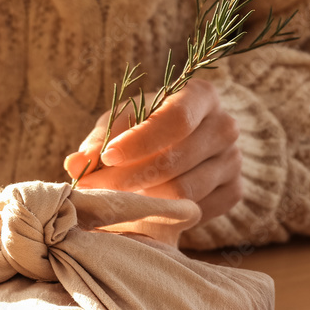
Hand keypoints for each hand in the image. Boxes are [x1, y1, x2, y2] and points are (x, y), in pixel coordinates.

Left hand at [63, 79, 242, 223]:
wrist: (187, 145)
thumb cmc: (147, 126)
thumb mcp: (122, 122)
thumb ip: (99, 139)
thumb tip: (75, 164)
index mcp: (200, 96)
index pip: (175, 119)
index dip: (139, 142)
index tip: (107, 157)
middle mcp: (224, 126)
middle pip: (176, 160)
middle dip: (127, 178)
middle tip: (93, 188)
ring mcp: (233, 161)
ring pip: (184, 192)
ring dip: (141, 199)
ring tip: (113, 197)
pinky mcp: (234, 192)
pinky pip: (196, 211)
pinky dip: (165, 213)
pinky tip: (145, 205)